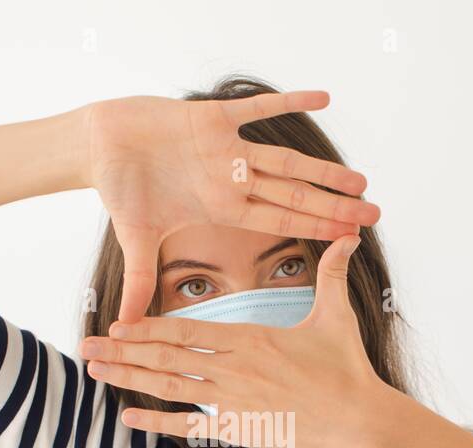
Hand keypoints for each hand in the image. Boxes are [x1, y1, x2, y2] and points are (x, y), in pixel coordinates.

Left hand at [79, 234, 393, 447]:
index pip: (187, 329)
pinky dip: (158, 423)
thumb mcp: (337, 315)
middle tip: (86, 345)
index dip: (148, 326)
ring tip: (95, 371)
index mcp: (251, 338)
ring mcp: (234, 401)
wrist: (361, 420)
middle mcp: (234, 368)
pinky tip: (128, 419)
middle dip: (122, 350)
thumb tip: (349, 235)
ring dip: (129, 379)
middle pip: (166, 356)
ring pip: (170, 387)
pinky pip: (191, 425)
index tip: (118, 321)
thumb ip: (333, 273)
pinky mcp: (241, 430)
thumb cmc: (348, 368)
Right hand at [85, 92, 381, 323]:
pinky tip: (324, 97)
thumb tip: (127, 325)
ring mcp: (226, 149)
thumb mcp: (135, 240)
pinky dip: (289, 100)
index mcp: (222, 208)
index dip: (314, 230)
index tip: (350, 238)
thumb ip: (140, 281)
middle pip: (293, 195)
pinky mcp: (211, 116)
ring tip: (360, 179)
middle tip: (373, 212)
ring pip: (285, 160)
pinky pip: (258, 107)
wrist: (99, 146)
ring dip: (322, 169)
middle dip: (333, 204)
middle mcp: (231, 180)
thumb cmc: (118, 190)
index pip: (278, 222)